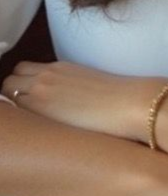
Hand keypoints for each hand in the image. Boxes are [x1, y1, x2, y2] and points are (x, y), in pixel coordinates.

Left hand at [1, 60, 165, 141]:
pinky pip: (14, 108)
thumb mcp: (87, 82)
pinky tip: (31, 128)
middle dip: (12, 93)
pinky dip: (17, 115)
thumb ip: (68, 85)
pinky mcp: (42, 110)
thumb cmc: (116, 98)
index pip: (23, 69)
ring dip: (13, 103)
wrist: (128, 103)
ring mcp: (42, 92)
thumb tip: (61, 99)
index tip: (28, 98)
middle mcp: (46, 76)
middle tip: (25, 111)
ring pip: (8, 91)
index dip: (22, 84)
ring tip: (27, 121)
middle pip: (11, 79)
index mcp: (58, 67)